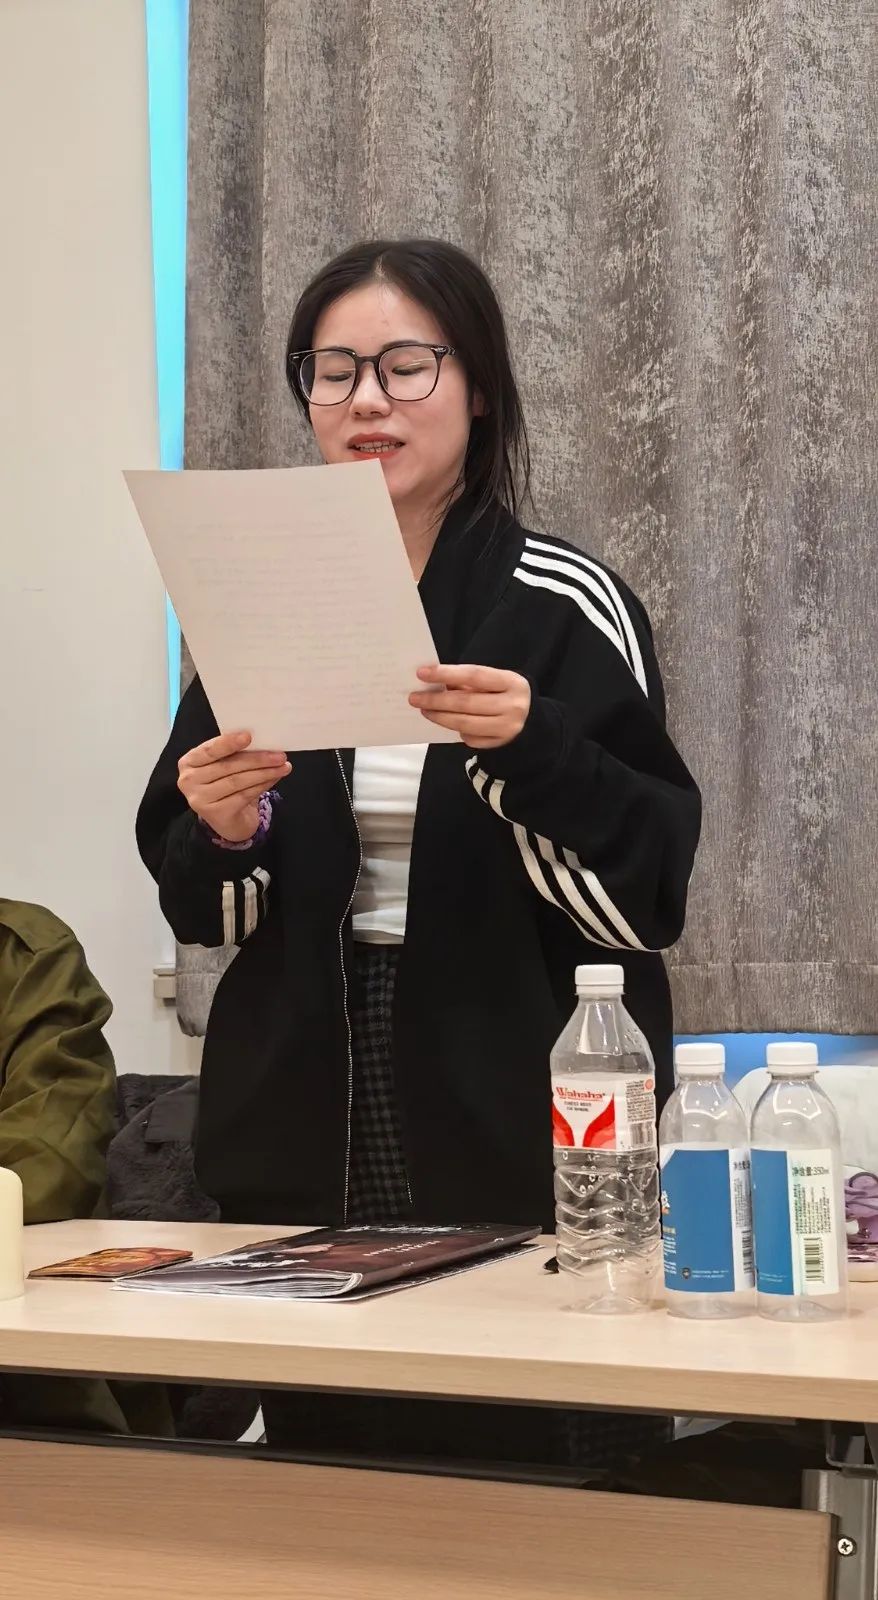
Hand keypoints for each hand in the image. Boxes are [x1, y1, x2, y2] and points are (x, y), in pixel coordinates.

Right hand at [177, 732, 289, 842]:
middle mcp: (189, 780)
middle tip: (280, 755)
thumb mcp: (224, 765)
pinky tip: (274, 779)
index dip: (228, 742)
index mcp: (189, 761)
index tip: (249, 736)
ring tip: (283, 767)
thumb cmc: (225, 784)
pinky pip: (243, 796)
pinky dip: (262, 786)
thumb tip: (263, 742)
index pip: (209, 750)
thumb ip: (234, 753)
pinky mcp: (216, 814)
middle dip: (257, 759)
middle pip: (228, 766)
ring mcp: (200, 799)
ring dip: (264, 773)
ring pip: (238, 781)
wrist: (228, 820)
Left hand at [409, 664, 530, 748]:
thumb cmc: (505, 694)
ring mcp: (508, 728)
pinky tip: (449, 722)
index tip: (422, 673)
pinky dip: (457, 730)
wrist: (532, 720)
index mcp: (512, 682)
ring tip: (425, 710)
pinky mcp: (501, 744)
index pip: (474, 675)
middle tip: (415, 698)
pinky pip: (471, 738)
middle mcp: (513, 706)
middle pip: (466, 702)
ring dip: (440, 717)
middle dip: (437, 700)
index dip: (446, 673)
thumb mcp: (496, 682)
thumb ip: (469, 681)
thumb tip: (434, 682)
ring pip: (465, 723)